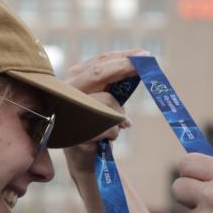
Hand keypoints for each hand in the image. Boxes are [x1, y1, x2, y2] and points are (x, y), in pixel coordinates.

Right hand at [61, 50, 141, 175]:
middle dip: (124, 67)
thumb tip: (141, 62)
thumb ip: (116, 82)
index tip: (144, 55)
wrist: (83, 157)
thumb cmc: (96, 123)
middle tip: (146, 63)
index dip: (122, 57)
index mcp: (74, 79)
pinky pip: (108, 126)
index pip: (98, 62)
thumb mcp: (106, 98)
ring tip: (118, 125)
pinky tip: (108, 137)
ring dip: (119, 115)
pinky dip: (115, 132)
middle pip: (98, 73)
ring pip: (107, 101)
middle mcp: (66, 90)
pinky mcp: (75, 132)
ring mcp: (68, 110)